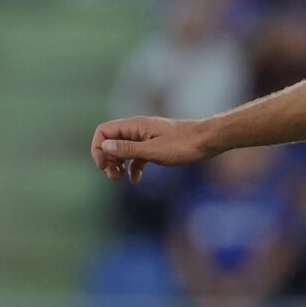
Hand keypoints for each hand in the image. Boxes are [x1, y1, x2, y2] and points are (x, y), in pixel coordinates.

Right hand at [90, 116, 212, 183]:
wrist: (207, 142)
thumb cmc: (183, 145)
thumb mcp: (153, 150)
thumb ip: (128, 149)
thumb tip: (105, 146)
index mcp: (134, 125)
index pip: (103, 132)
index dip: (98, 148)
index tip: (104, 166)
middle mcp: (137, 129)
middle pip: (111, 142)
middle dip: (107, 159)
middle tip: (114, 177)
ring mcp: (146, 137)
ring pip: (123, 150)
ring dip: (118, 165)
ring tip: (121, 180)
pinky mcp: (155, 146)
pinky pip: (137, 156)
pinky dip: (133, 167)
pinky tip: (136, 180)